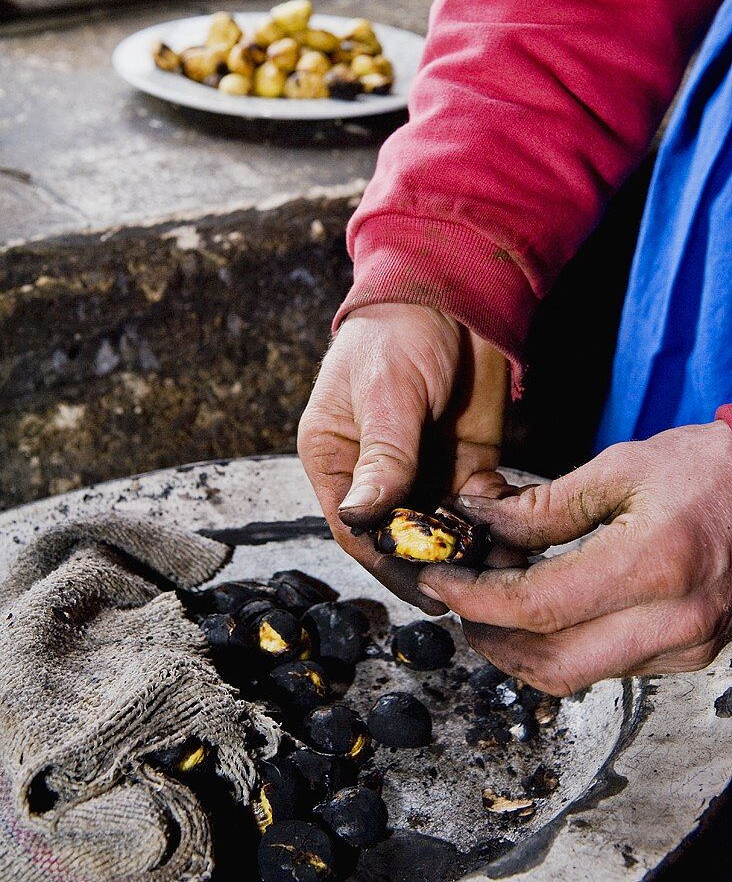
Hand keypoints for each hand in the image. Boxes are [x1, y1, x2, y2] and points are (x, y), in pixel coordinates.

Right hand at [298, 303, 507, 612]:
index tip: (423, 584)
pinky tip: (518, 539)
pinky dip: (498, 526)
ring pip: (444, 533)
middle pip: (402, 539)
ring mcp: (424, 473)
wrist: (454, 294)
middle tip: (473, 588)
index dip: (387, 560)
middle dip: (436, 563)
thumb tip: (359, 517)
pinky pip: (481, 510)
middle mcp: (377, 475)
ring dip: (471, 553)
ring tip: (501, 571)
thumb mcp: (386, 390)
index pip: (356, 528)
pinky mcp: (467, 466)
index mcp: (336, 458)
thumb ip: (381, 454)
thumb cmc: (398, 331)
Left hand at [418, 422, 731, 694]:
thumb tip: (482, 522)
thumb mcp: (622, 468)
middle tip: (458, 602)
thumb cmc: (710, 470)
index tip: (440, 582)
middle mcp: (675, 620)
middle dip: (491, 638)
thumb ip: (546, 504)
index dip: (476, 599)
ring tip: (496, 600)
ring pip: (579, 675)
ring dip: (523, 646)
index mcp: (654, 564)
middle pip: (554, 663)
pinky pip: (610, 668)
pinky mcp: (691, 655)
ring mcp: (687, 645)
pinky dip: (565, 644)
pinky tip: (546, 609)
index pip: (539, 605)